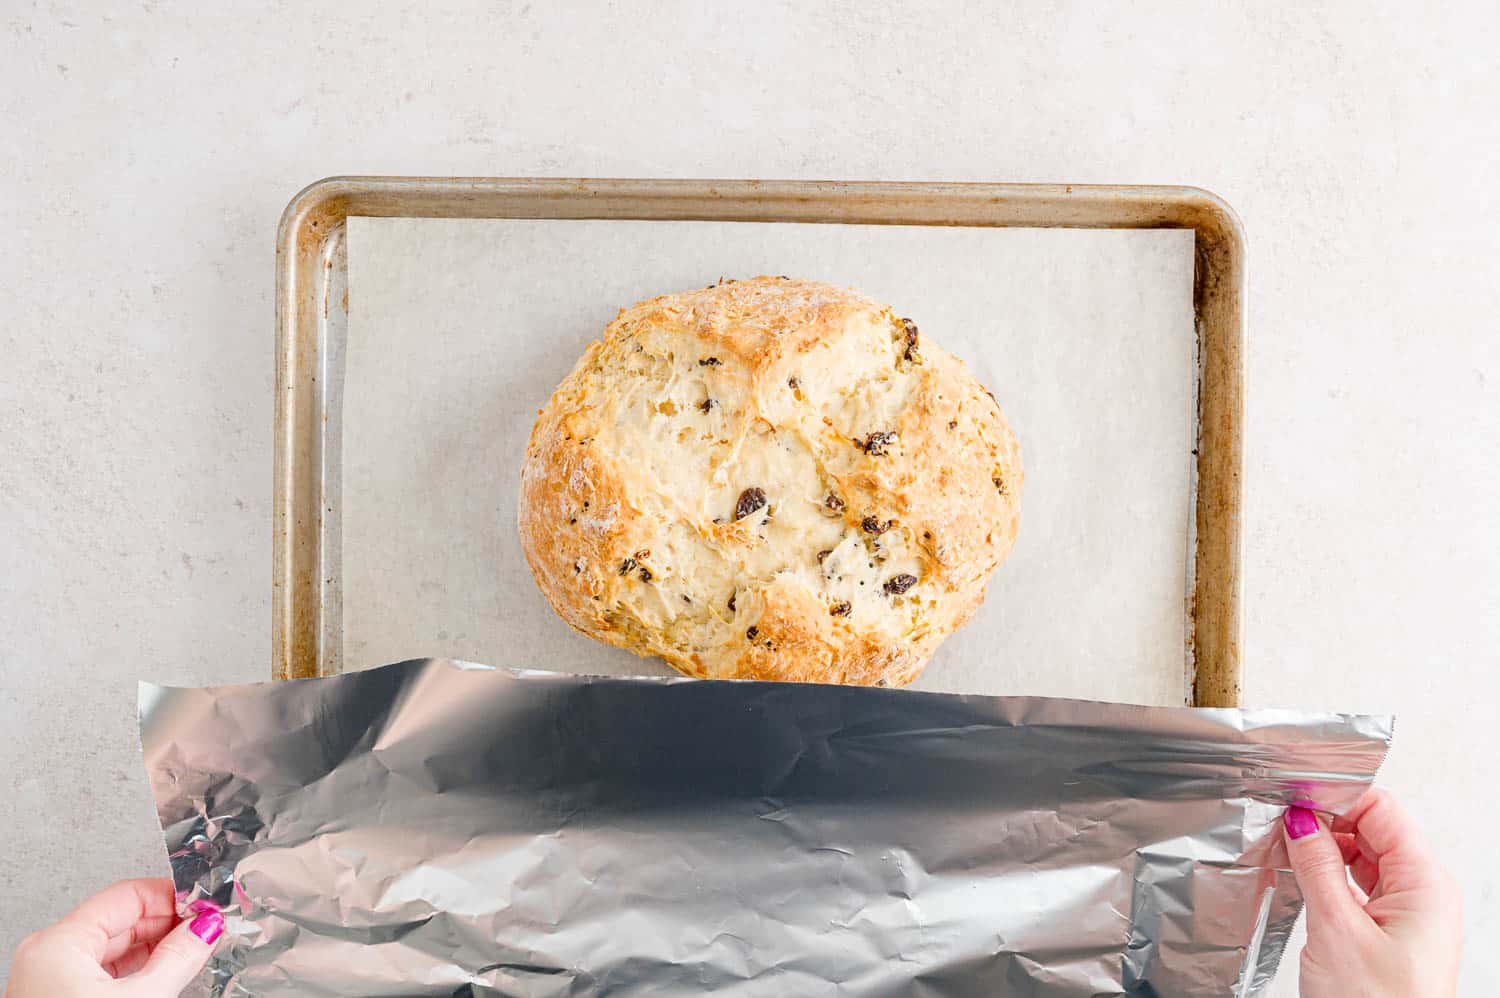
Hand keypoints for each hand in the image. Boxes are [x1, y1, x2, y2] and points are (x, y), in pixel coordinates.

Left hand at [4, 879, 219, 997]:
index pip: (129, 895)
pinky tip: (164, 978)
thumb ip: (180, 957)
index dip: (174, 897)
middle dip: (169, 924)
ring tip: (192, 955)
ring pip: (115, 949)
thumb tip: (204, 928)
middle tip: (208, 931)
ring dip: (156, 949)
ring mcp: (51, 982)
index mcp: (59, 944)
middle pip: (122, 920)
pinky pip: (104, 973)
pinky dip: (137, 972)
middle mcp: (49, 957)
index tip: (208, 906)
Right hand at [1284, 789, 1462, 997]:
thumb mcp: (1336, 928)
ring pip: (1364, 858)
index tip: (1294, 792)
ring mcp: (1410, 915)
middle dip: (1326, 819)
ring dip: (1325, 849)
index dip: (1337, 795)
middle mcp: (1424, 894)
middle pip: (1373, 830)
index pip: (1382, 810)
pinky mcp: (1391, 935)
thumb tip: (1300, 819)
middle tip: (1279, 820)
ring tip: (1286, 850)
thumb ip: (1316, 866)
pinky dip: (1331, 877)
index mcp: (1425, 884)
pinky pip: (1361, 887)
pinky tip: (1303, 879)